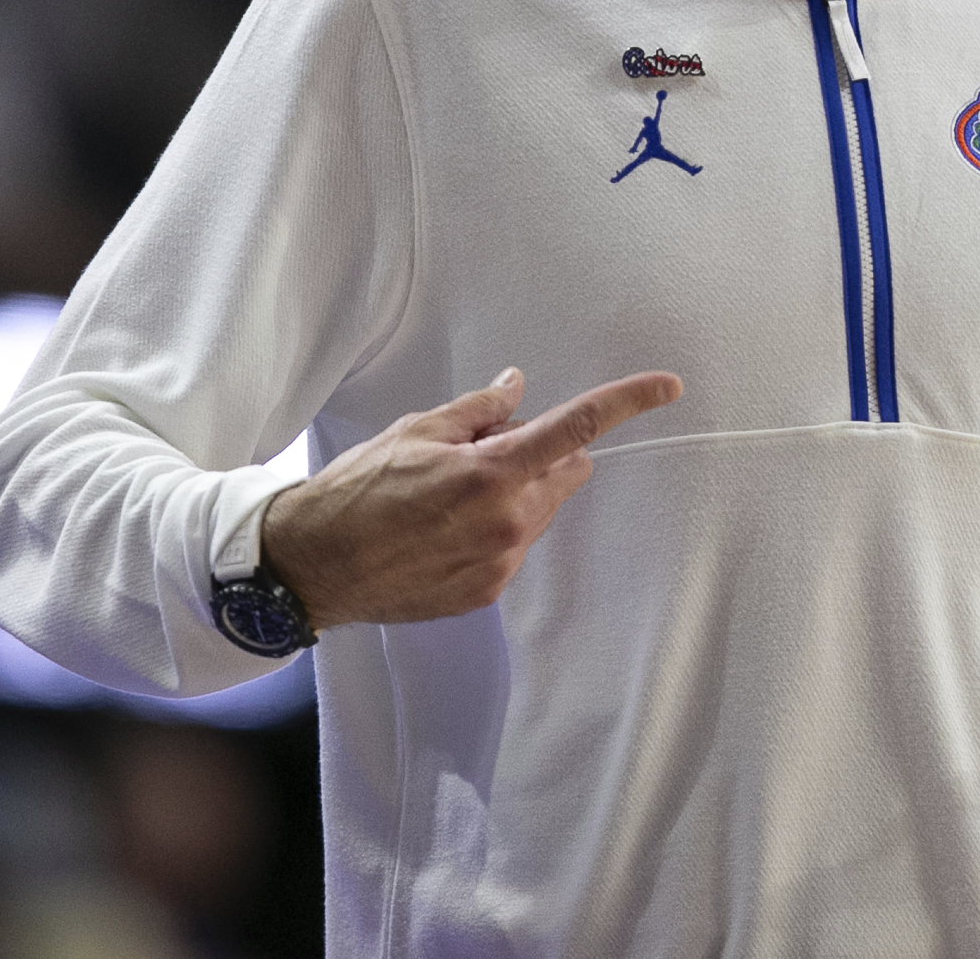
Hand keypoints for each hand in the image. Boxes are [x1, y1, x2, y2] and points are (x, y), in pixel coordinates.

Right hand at [261, 366, 681, 629]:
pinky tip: (440, 532)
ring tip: (446, 498)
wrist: (312, 564)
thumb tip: (517, 388)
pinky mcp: (485, 592)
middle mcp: (507, 521)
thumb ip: (478, 411)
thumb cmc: (356, 490)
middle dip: (540, 455)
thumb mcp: (416, 431)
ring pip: (538, 512)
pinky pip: (512, 548)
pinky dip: (492, 532)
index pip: (577, 429)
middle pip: (564, 472)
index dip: (628, 402)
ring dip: (515, 495)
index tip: (667, 387)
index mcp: (492, 472)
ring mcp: (499, 562)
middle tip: (478, 454)